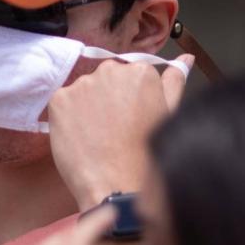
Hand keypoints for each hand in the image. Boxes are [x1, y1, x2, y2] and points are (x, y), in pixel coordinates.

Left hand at [46, 58, 187, 208]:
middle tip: (114, 129)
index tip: (129, 117)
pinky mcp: (59, 100)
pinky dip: (68, 117)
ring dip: (88, 107)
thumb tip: (185, 59)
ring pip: (84, 91)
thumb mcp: (168, 114)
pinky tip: (81, 137)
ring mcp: (82, 84)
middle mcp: (110, 70)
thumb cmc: (146, 153)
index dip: (129, 99)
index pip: (131, 75)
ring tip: (98, 136)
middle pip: (106, 79)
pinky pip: (63, 103)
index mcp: (140, 71)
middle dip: (108, 98)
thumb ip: (174, 81)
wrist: (116, 185)